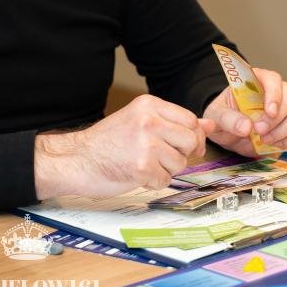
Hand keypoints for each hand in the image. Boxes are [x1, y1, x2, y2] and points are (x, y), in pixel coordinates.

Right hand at [34, 94, 214, 199]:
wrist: (78, 159)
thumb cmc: (108, 142)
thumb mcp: (140, 121)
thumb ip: (173, 122)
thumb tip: (209, 125)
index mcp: (148, 105)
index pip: (190, 119)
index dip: (193, 136)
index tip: (185, 145)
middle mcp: (148, 120)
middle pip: (190, 140)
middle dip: (182, 154)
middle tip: (163, 157)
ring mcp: (145, 144)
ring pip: (180, 162)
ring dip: (166, 169)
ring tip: (143, 163)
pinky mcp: (141, 167)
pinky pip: (165, 180)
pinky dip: (154, 182)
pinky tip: (136, 173)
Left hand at [203, 68, 286, 155]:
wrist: (228, 132)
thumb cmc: (223, 117)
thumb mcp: (216, 116)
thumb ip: (227, 119)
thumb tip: (246, 126)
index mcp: (254, 79)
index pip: (272, 78)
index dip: (274, 94)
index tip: (269, 112)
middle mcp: (274, 89)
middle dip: (278, 117)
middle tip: (260, 132)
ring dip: (285, 130)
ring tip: (265, 140)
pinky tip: (278, 144)